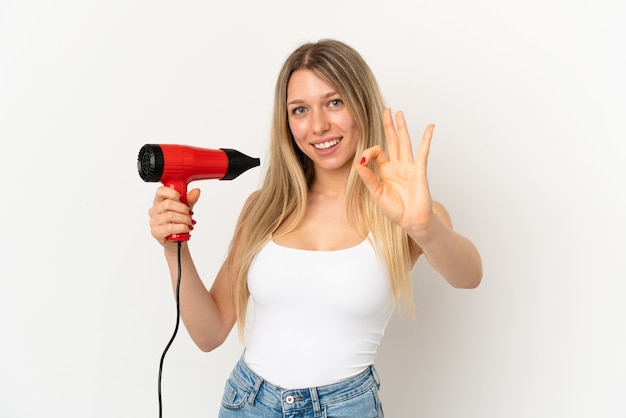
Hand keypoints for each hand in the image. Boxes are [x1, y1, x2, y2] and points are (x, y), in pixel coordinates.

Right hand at [148, 186, 200, 245]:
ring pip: (170, 215)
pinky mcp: (156, 232)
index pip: (161, 191)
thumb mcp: (185, 209)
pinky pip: (170, 227)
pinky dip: (181, 227)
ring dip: (184, 219)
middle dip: (183, 209)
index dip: (173, 193)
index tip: (181, 198)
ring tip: (189, 222)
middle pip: (167, 204)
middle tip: (189, 214)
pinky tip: (186, 229)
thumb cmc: (179, 223)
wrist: (177, 241)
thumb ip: (190, 200)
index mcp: (159, 202)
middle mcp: (154, 211)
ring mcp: (153, 222)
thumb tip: (196, 191)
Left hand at [353, 108, 434, 236]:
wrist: (411, 221)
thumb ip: (368, 177)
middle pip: (392, 141)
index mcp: (385, 171)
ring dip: (402, 128)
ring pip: (405, 142)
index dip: (369, 152)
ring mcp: (409, 167)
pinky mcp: (419, 171)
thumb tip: (358, 162)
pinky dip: (426, 139)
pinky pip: (423, 152)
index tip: (364, 160)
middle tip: (387, 110)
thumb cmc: (395, 210)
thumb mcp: (376, 193)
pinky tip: (429, 127)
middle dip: (389, 125)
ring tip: (400, 113)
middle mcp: (397, 166)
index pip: (377, 152)